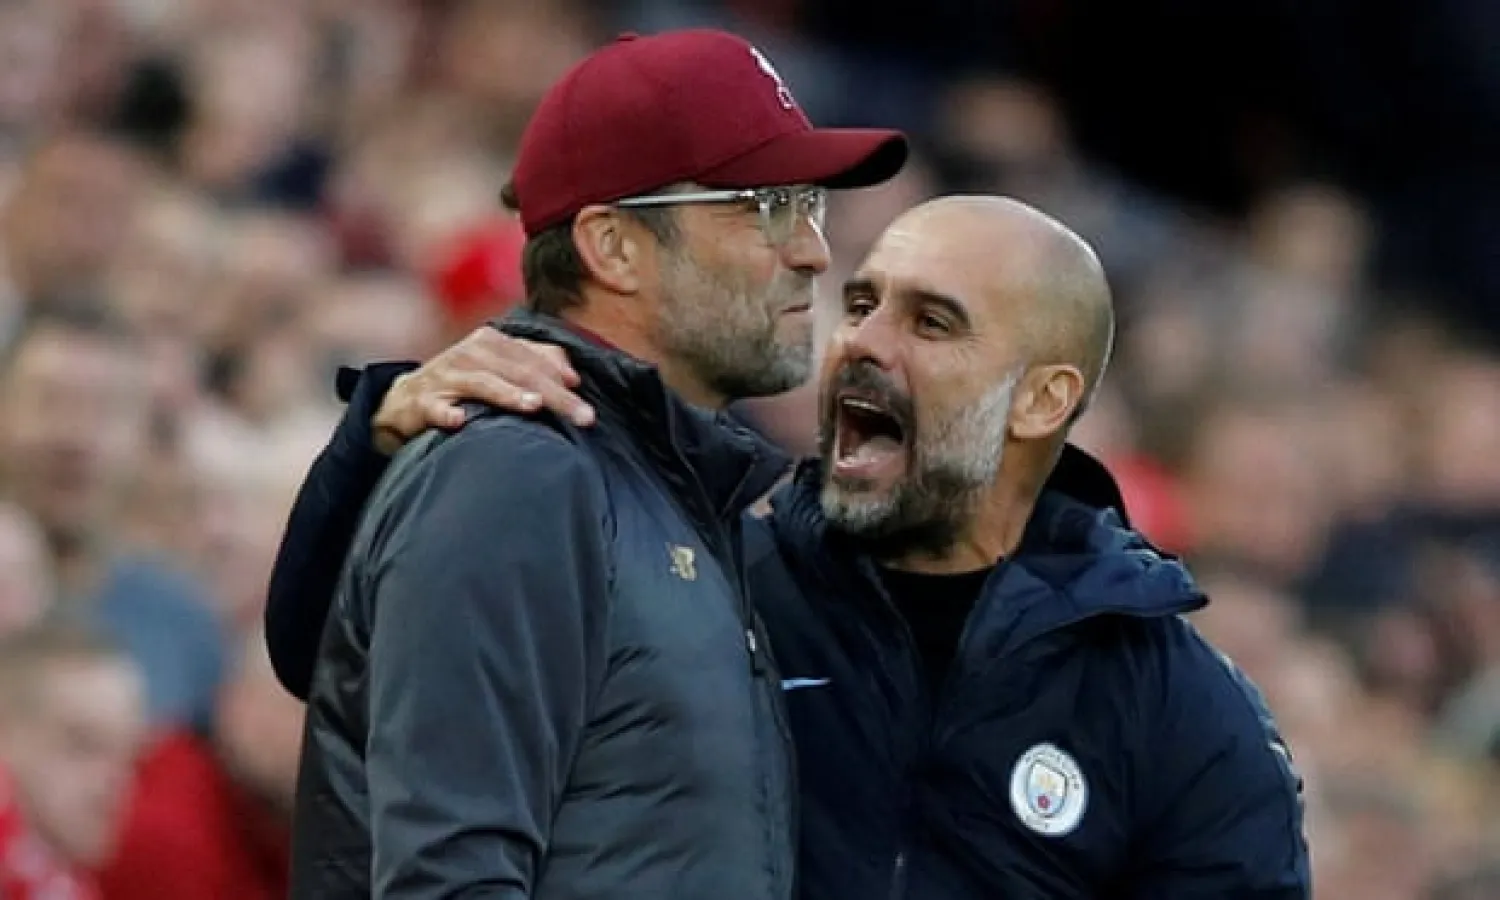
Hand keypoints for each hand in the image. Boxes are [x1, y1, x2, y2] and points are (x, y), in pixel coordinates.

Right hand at [371, 327, 595, 453]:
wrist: (406, 400)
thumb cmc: (466, 383)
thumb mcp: (501, 368)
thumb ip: (538, 363)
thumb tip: (573, 375)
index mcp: (493, 342)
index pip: (536, 361)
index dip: (564, 382)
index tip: (589, 408)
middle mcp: (471, 353)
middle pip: (520, 373)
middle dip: (555, 395)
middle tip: (583, 417)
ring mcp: (446, 376)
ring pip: (483, 383)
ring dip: (507, 394)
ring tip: (533, 406)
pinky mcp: (422, 401)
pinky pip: (435, 407)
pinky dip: (446, 413)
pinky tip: (459, 421)